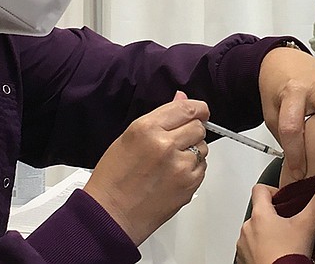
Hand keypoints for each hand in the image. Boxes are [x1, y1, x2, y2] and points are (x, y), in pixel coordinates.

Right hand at [83, 91, 208, 244]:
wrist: (110, 215)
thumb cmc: (113, 179)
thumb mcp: (129, 138)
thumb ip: (160, 118)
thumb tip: (181, 99)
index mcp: (147, 128)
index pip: (186, 108)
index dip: (197, 108)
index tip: (200, 111)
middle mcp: (166, 145)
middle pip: (198, 126)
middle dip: (191, 130)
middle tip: (177, 141)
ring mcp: (180, 166)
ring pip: (203, 147)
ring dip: (193, 150)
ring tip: (170, 161)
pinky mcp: (189, 185)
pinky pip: (202, 167)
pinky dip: (192, 168)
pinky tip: (173, 174)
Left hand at [236, 181, 314, 263]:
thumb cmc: (288, 257)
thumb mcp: (308, 225)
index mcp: (260, 214)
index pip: (259, 189)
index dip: (273, 191)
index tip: (285, 200)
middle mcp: (248, 227)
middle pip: (259, 212)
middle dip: (273, 216)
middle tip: (290, 225)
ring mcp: (243, 244)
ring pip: (254, 231)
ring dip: (265, 234)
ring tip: (284, 243)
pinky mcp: (244, 258)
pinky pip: (250, 248)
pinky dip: (260, 249)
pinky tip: (275, 254)